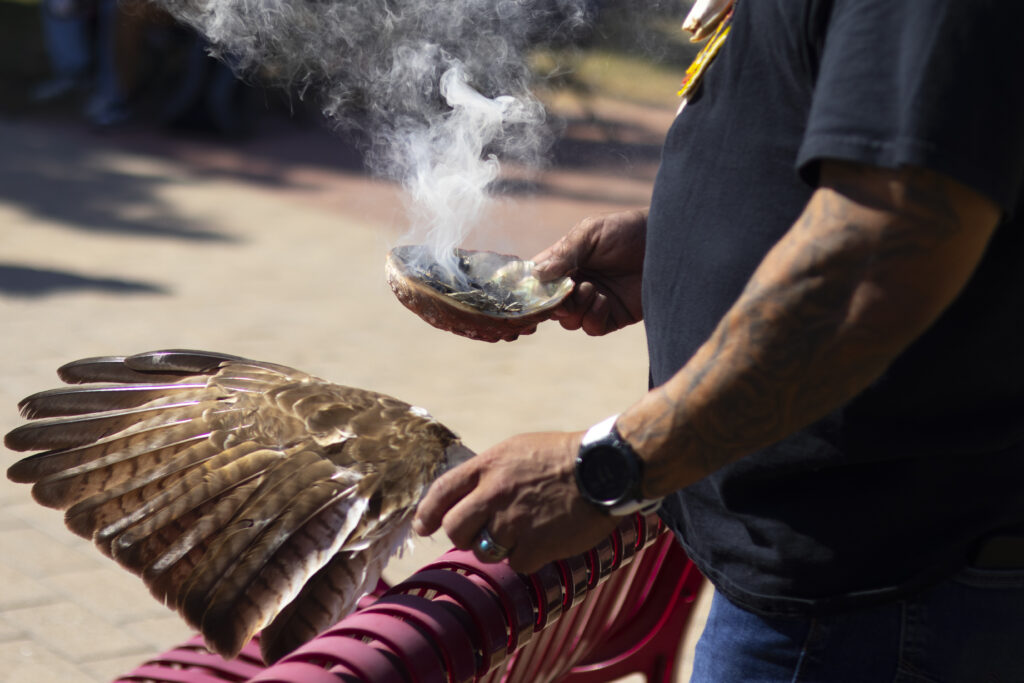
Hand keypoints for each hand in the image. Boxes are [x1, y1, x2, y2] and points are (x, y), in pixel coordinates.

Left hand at [412, 431, 619, 573]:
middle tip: (479, 535)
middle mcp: (495, 493)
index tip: (424, 526)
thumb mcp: (518, 450)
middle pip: (456, 529)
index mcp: (489, 466)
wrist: (605, 469)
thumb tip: (465, 499)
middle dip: (463, 536)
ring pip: (485, 550)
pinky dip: (530, 556)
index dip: (428, 512)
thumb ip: (489, 473)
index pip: (443, 491)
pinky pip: (518, 563)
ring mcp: (514, 521)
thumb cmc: (563, 457)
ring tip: (525, 530)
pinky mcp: (535, 545)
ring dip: (500, 546)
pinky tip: (547, 538)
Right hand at [532, 209, 646, 335]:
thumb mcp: (590, 232)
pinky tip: (603, 300)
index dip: (533, 288)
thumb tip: (538, 275)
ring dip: (574, 308)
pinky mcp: (613, 317)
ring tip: (590, 289)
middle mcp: (577, 284)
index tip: (534, 289)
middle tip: (563, 294)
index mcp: (566, 263)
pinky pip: (592, 327)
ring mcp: (594, 302)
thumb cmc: (626, 231)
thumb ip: (564, 254)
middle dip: (553, 303)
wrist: (665, 244)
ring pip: (568, 321)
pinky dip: (592, 316)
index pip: (539, 281)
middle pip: (550, 306)